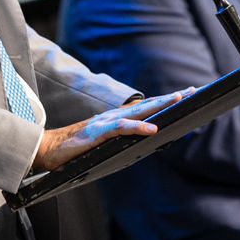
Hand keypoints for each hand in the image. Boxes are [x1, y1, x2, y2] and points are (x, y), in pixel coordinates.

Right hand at [32, 89, 193, 171]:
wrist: (47, 149)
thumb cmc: (74, 147)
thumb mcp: (102, 140)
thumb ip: (118, 137)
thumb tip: (137, 139)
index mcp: (115, 118)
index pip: (145, 107)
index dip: (165, 101)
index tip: (185, 95)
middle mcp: (113, 115)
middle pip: (147, 104)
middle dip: (170, 98)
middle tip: (191, 91)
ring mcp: (105, 122)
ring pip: (138, 111)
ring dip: (159, 105)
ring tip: (178, 100)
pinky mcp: (98, 133)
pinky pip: (121, 129)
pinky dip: (138, 127)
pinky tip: (152, 129)